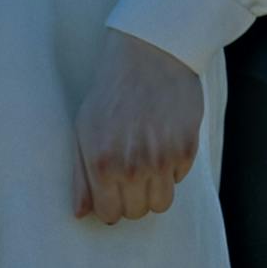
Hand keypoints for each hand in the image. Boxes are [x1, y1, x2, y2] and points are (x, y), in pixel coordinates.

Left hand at [73, 32, 204, 222]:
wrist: (149, 54)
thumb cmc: (111, 91)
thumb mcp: (84, 129)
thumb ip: (80, 176)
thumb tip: (81, 213)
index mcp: (102, 163)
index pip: (110, 214)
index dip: (111, 205)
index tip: (113, 191)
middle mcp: (132, 166)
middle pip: (137, 213)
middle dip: (132, 199)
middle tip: (131, 176)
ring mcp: (161, 159)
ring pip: (162, 204)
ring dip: (154, 190)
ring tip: (148, 165)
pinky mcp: (186, 148)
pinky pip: (180, 178)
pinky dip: (172, 168)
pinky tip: (163, 142)